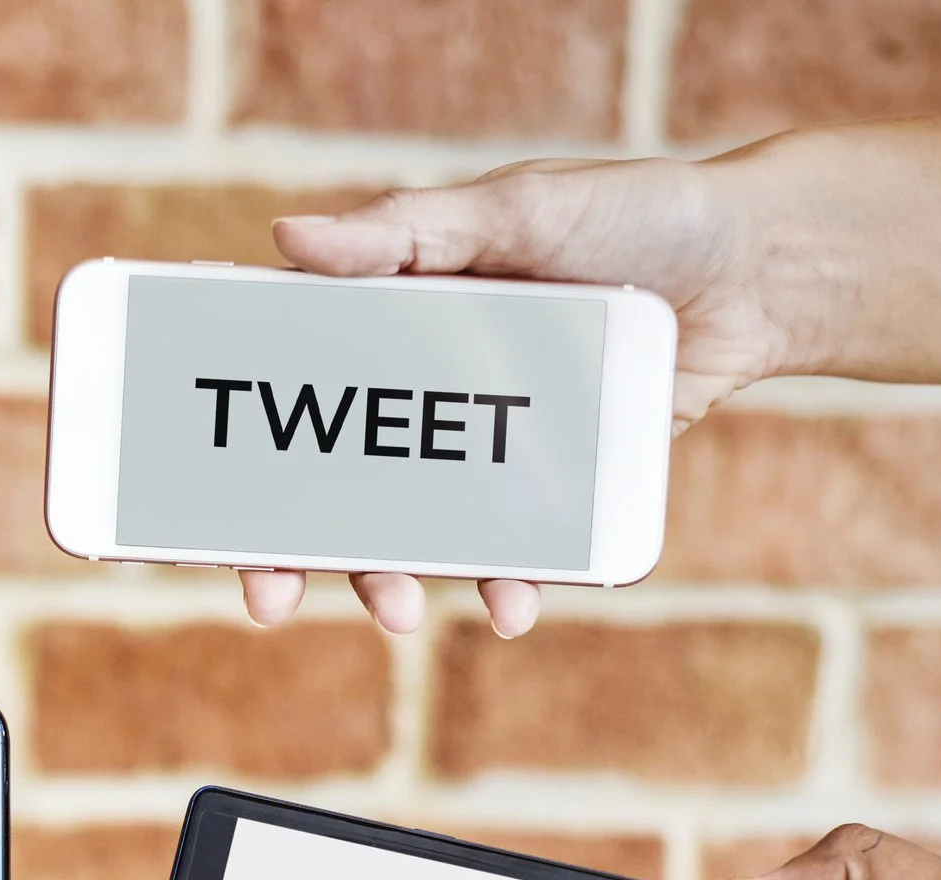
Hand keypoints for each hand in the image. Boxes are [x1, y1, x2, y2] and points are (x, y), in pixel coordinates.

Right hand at [238, 152, 829, 637]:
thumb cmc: (634, 214)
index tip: (181, 500)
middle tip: (269, 595)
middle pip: (329, 481)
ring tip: (399, 609)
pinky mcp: (552, 482)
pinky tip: (511, 605)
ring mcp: (484, 441)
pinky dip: (504, 582)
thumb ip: (406, 230)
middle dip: (291, 548)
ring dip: (390, 577)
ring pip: (412, 529)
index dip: (228, 442)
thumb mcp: (516, 209)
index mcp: (391, 315)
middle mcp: (425, 387)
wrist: (760, 270)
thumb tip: (289, 239)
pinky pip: (511, 547)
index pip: (284, 381)